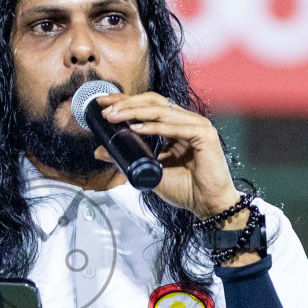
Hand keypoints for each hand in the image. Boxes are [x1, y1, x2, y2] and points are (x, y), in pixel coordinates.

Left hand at [94, 92, 239, 220]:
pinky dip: (155, 127)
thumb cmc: (185, 190)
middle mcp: (187, 121)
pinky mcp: (205, 135)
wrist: (208, 206)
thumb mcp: (147, 170)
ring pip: (162, 110)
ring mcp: (198, 125)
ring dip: (135, 112)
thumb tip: (99, 150)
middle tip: (105, 108)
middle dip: (127, 102)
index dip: (127, 101)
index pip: (149, 106)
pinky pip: (176, 127)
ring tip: (114, 117)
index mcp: (176, 126)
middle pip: (154, 102)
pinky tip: (136, 128)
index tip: (103, 104)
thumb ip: (126, 158)